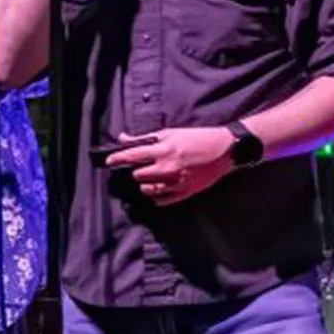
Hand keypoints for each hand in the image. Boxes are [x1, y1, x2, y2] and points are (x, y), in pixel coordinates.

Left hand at [103, 127, 234, 206]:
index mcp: (163, 151)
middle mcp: (167, 168)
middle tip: (141, 165)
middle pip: (138, 175)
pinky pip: (161, 200)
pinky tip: (160, 187)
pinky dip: (157, 195)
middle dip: (136, 170)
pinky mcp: (184, 193)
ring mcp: (176, 183)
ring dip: (145, 183)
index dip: (117, 159)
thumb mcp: (171, 133)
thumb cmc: (197, 138)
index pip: (132, 156)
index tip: (109, 161)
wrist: (224, 150)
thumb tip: (123, 138)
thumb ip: (146, 138)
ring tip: (151, 176)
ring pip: (148, 190)